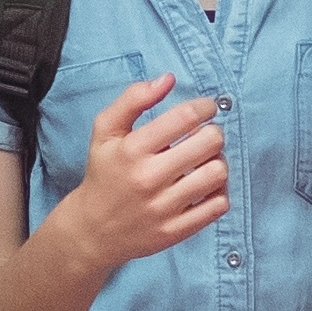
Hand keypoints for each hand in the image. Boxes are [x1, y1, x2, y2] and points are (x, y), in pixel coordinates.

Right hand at [49, 80, 228, 272]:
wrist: (92, 230)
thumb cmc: (104, 174)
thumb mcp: (105, 131)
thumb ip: (133, 99)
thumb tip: (168, 79)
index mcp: (132, 149)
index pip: (185, 117)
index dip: (204, 107)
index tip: (205, 109)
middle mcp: (149, 178)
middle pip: (209, 142)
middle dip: (213, 133)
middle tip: (205, 136)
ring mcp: (164, 207)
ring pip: (218, 173)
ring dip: (218, 162)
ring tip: (205, 162)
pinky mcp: (176, 231)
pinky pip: (218, 206)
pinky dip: (219, 192)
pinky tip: (205, 187)